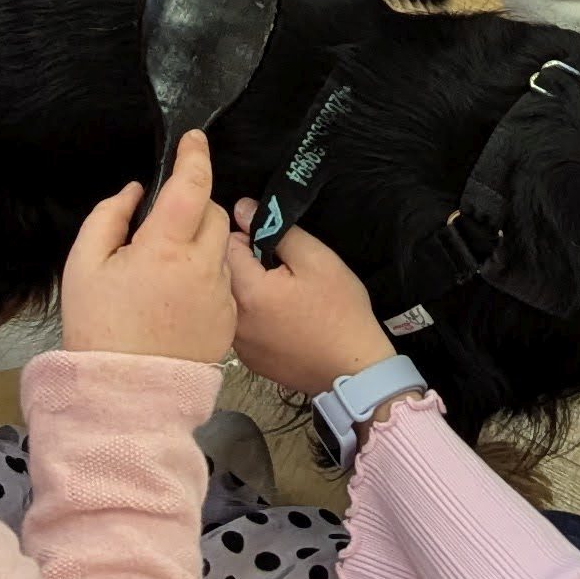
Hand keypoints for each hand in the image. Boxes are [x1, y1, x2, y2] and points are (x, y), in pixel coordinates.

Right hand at [57, 131, 236, 364]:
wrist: (124, 394)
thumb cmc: (98, 328)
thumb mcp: (83, 265)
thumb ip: (109, 216)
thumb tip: (136, 191)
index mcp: (166, 248)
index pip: (192, 185)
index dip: (195, 155)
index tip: (194, 139)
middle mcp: (204, 267)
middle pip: (214, 215)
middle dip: (195, 207)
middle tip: (162, 225)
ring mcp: (221, 296)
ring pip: (221, 250)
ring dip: (201, 244)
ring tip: (165, 269)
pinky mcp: (228, 321)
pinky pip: (223, 282)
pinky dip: (206, 277)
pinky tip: (177, 298)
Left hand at [227, 224, 397, 398]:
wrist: (354, 370)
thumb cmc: (340, 311)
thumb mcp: (317, 260)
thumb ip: (277, 231)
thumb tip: (242, 208)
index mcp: (246, 291)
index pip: (226, 244)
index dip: (251, 237)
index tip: (277, 247)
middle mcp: (233, 320)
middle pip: (225, 274)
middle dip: (248, 264)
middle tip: (284, 271)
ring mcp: (239, 345)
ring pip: (232, 301)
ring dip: (250, 291)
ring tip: (284, 296)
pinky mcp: (249, 360)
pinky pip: (242, 326)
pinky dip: (255, 318)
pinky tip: (283, 322)